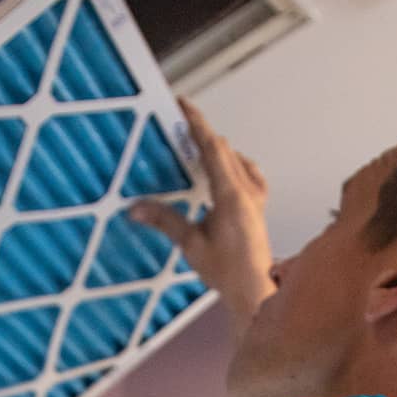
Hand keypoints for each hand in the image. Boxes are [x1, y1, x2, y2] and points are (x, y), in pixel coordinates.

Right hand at [129, 98, 274, 329]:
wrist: (254, 291)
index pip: (213, 148)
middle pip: (224, 149)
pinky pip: (250, 174)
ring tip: (198, 146)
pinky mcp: (258, 208)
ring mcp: (256, 199)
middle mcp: (248, 192)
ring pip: (237, 160)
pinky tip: (228, 171)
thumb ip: (164, 221)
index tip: (184, 106)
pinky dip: (235, 165)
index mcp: (232, 196)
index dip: (197, 124)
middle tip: (182, 123)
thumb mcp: (190, 244)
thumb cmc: (229, 272)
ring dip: (218, 149)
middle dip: (202, 133)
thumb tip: (137, 206)